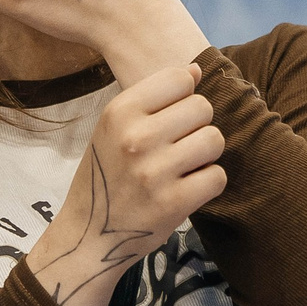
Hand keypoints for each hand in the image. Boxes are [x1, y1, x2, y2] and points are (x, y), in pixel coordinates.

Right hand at [26, 63, 225, 305]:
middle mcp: (136, 137)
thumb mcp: (114, 128)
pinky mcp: (174, 203)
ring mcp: (155, 171)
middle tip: (178, 146)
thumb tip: (195, 70)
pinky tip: (188, 188)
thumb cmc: (106, 175)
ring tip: (185, 166)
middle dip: (197, 126)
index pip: (180, 78)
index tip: (170, 117)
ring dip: (206, 154)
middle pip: (203, 107)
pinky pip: (217, 176)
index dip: (184, 97)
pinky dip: (208, 183)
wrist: (89, 234)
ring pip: (215, 139)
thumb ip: (153, 99)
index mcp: (119, 111)